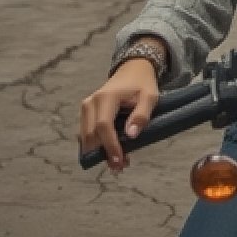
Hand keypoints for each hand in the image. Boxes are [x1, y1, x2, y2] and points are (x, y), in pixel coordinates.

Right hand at [79, 59, 159, 173]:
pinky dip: (96, 146)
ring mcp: (86, 107)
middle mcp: (91, 102)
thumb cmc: (142, 84)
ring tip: (118, 163)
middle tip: (120, 168)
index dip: (110, 146)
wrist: (132, 69)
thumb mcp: (150, 97)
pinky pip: (86, 133)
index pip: (103, 126)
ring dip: (98, 152)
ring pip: (86, 136)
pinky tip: (111, 153)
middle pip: (90, 134)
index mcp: (106, 97)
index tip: (120, 161)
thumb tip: (131, 135)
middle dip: (103, 153)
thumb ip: (141, 115)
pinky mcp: (86, 112)